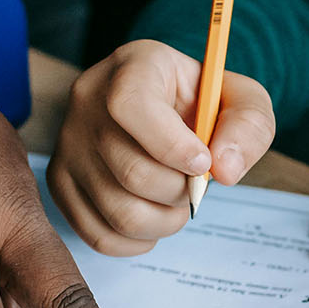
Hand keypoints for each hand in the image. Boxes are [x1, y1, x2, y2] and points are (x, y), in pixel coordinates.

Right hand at [48, 39, 275, 254]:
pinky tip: (155, 217)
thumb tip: (224, 171)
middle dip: (181, 192)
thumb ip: (248, 126)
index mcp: (133, 66)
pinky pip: (97, 233)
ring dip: (165, 221)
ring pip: (117, 210)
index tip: (203, 162)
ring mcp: (69, 143)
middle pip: (131, 171)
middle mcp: (88, 100)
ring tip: (178, 202)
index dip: (172, 145)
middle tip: (196, 184)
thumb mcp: (241, 99)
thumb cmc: (202, 102)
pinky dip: (137, 241)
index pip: (131, 105)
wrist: (165, 107)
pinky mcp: (60, 180)